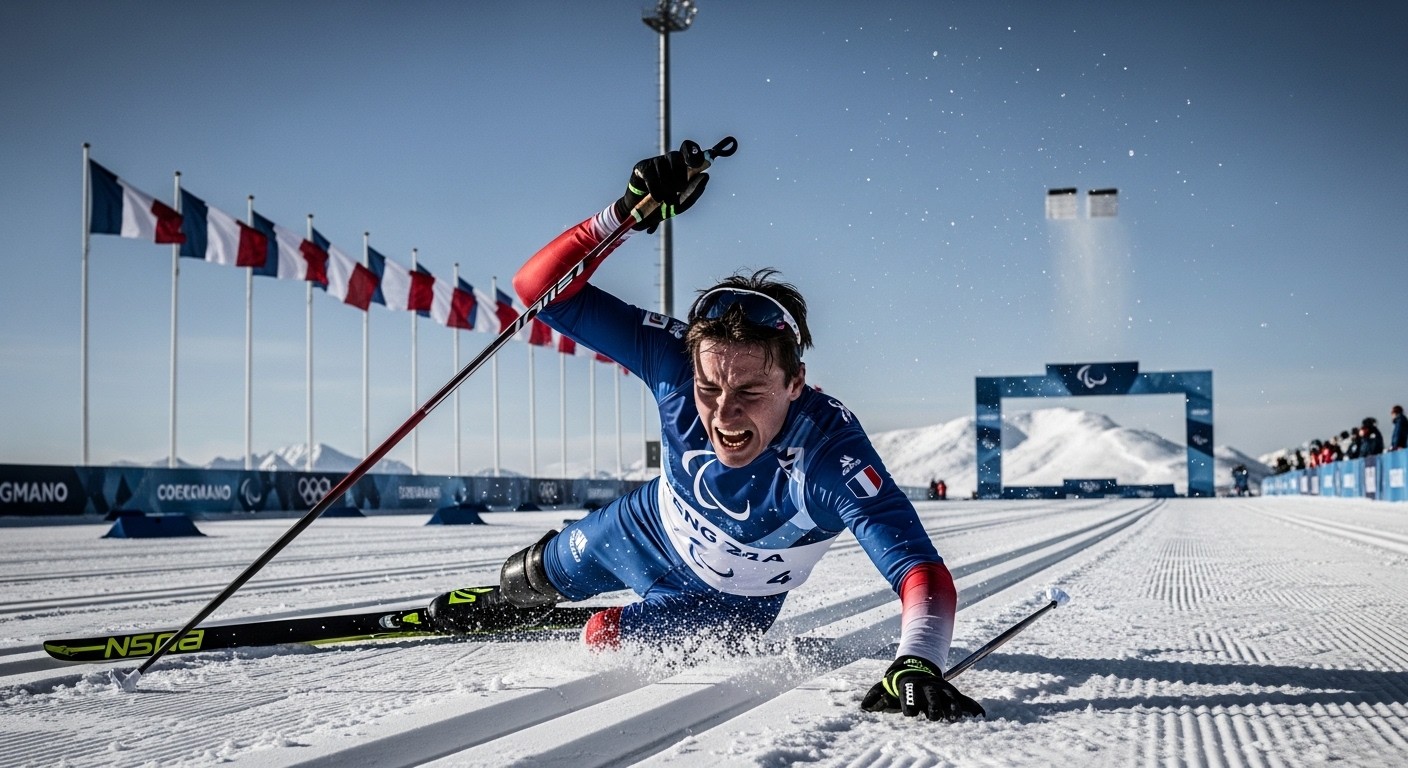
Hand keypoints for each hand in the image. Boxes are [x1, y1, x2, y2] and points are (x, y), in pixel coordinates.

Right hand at [614, 143, 709, 232]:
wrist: (641, 216)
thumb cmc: (664, 207)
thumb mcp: (682, 203)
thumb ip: (695, 191)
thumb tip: (706, 175)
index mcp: (681, 166)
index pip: (688, 150)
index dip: (692, 153)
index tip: (694, 164)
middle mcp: (667, 160)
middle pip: (676, 157)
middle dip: (679, 176)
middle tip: (679, 190)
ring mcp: (653, 162)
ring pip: (663, 167)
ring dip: (667, 187)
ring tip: (666, 200)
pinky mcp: (641, 168)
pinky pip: (651, 176)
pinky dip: (656, 190)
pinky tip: (657, 198)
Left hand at [860, 655, 985, 721]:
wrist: (915, 668)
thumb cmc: (898, 683)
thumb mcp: (885, 685)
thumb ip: (875, 695)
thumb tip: (864, 707)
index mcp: (910, 685)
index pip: (909, 694)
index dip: (908, 704)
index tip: (910, 713)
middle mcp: (927, 686)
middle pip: (931, 695)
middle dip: (933, 706)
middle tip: (934, 718)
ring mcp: (940, 688)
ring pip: (949, 696)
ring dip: (953, 707)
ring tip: (956, 718)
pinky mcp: (951, 692)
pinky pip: (964, 698)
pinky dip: (972, 706)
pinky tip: (980, 715)